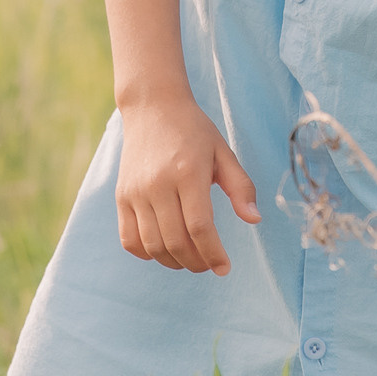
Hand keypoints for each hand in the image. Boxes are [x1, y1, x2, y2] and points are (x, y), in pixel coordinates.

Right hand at [115, 92, 257, 275]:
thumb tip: (255, 220)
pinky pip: (129, 239)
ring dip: (174, 262)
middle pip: (176, 241)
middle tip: (210, 264)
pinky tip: (163, 250)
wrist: (152, 107)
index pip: (200, 227)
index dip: (213, 254)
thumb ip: (241, 187)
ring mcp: (136, 192)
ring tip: (190, 259)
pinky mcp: (121, 197)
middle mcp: (158, 184)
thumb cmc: (194, 131)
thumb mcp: (224, 152)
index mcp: (187, 172)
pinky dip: (146, 254)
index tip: (224, 267)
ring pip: (153, 245)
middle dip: (197, 263)